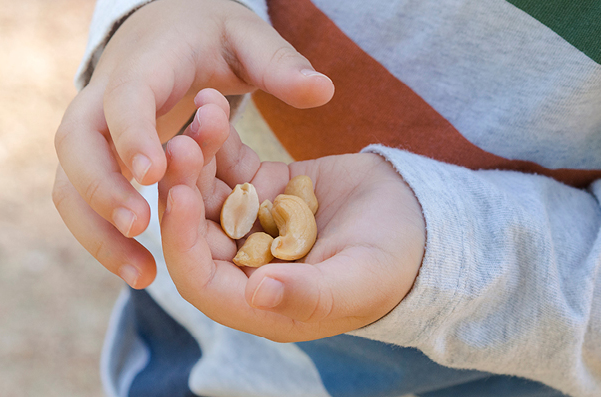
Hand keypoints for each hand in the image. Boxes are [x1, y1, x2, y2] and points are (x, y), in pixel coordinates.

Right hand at [53, 0, 333, 287]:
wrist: (162, 30)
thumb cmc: (208, 35)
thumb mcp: (246, 38)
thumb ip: (279, 64)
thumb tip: (322, 91)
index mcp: (143, 65)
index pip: (125, 97)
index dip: (134, 134)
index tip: (154, 174)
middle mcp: (103, 98)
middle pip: (76, 146)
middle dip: (102, 189)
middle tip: (142, 227)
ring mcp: (93, 133)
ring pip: (69, 185)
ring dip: (97, 232)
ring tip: (142, 275)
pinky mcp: (96, 161)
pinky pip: (82, 203)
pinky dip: (102, 237)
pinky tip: (140, 270)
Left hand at [158, 104, 425, 341]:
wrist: (422, 221)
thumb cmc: (396, 266)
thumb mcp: (357, 282)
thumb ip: (308, 294)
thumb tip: (257, 294)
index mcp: (258, 300)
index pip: (200, 278)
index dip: (183, 241)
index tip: (179, 198)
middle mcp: (245, 264)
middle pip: (196, 228)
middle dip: (183, 188)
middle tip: (178, 145)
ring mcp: (251, 223)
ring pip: (208, 191)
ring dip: (198, 157)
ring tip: (200, 114)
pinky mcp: (263, 188)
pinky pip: (231, 164)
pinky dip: (220, 138)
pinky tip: (212, 104)